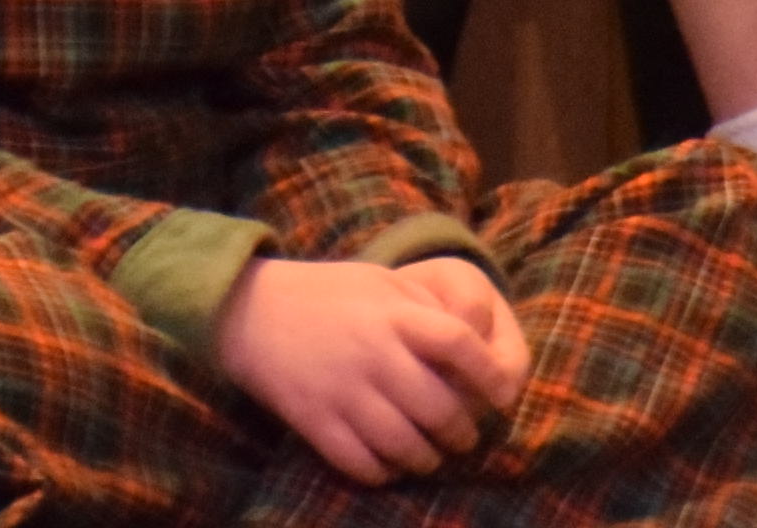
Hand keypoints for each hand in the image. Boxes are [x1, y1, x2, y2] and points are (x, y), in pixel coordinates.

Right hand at [216, 252, 525, 483]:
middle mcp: (372, 354)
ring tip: (434, 457)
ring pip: (401, 442)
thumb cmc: (331, 293)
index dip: (488, 373)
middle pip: (436, 405)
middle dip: (462, 430)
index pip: (457, 343)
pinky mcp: (313, 419)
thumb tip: (476, 338)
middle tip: (468, 437)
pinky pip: (357, 461)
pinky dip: (381, 472)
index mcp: (394, 315)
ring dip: (426, 458)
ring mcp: (341, 390)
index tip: (503, 394)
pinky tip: (391, 468)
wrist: (253, 310)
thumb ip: (427, 308)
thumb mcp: (385, 283)